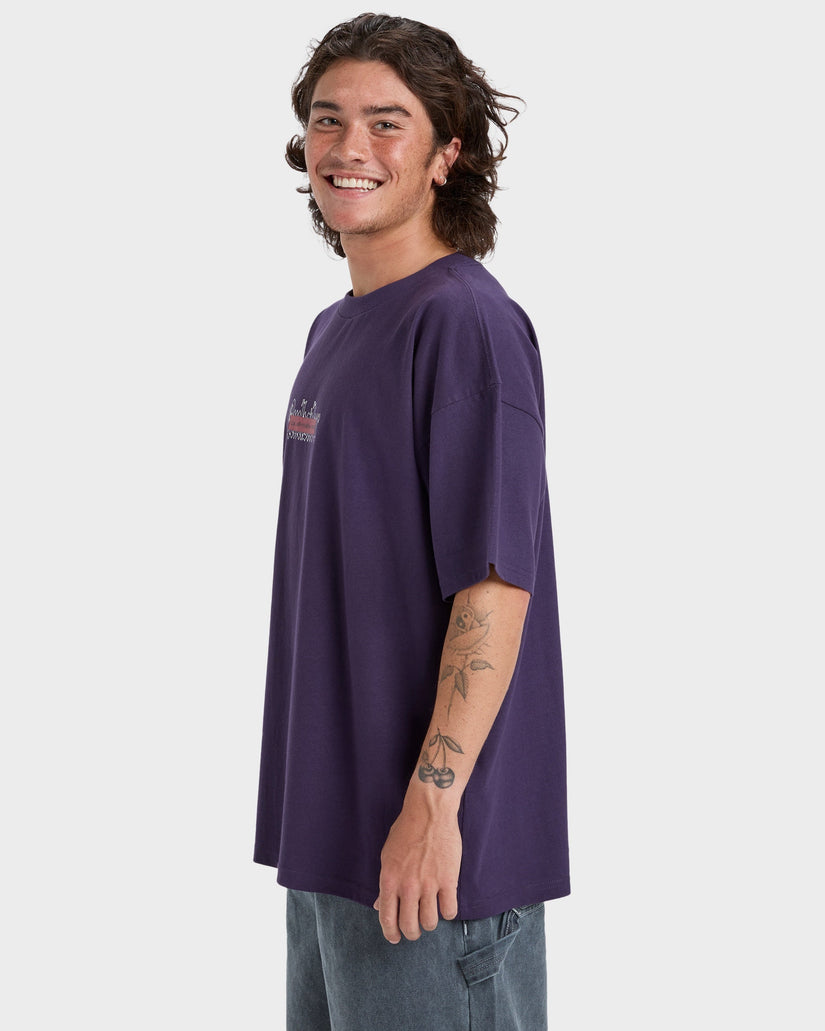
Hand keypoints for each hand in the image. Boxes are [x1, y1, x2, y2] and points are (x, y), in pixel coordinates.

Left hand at [373, 791, 460, 943]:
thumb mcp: (387, 855)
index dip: (391, 934)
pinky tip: (445, 904)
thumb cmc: (406, 830)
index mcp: (389, 880)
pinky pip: (450, 911)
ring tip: (430, 914)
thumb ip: (385, 883)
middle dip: (412, 932)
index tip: (395, 938)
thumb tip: (379, 906)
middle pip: (409, 926)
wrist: (429, 812)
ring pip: (430, 923)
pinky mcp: (448, 880)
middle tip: (415, 929)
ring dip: (430, 923)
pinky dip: (448, 912)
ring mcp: (429, 884)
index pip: (387, 918)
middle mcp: (407, 886)